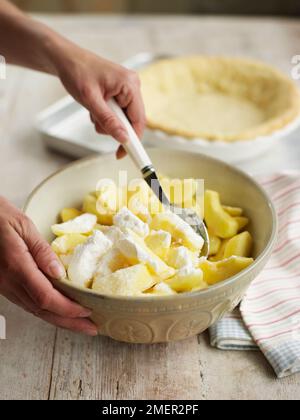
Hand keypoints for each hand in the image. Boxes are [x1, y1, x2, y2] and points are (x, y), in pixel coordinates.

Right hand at [0, 197, 97, 335]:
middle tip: (91, 328)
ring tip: (81, 324)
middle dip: (69, 322)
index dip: (68, 308)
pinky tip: (60, 311)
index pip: (46, 297)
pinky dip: (47, 310)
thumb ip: (42, 251)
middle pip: (42, 310)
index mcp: (16, 267)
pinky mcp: (4, 285)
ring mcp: (5, 286)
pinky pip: (27, 303)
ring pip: (34, 310)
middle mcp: (9, 282)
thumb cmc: (0, 217)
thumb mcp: (24, 227)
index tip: (88, 310)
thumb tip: (60, 273)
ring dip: (59, 319)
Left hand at [53, 44, 145, 158]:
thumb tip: (123, 138)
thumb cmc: (77, 72)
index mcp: (130, 85)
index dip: (133, 139)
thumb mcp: (90, 100)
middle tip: (97, 122)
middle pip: (132, 120)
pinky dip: (106, 116)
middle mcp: (132, 86)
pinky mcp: (121, 92)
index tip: (125, 154)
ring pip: (123, 119)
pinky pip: (118, 113)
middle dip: (114, 127)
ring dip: (107, 122)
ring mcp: (127, 88)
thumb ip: (108, 120)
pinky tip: (94, 107)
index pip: (139, 119)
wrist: (66, 59)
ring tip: (92, 110)